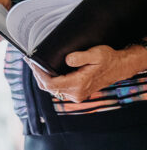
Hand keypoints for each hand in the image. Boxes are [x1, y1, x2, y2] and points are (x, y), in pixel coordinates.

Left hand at [29, 44, 144, 102]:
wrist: (119, 67)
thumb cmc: (108, 59)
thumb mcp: (96, 54)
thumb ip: (81, 57)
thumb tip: (67, 60)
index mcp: (79, 85)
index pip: (50, 83)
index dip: (38, 73)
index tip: (31, 61)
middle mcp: (76, 94)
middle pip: (48, 87)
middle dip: (37, 74)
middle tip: (29, 59)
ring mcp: (76, 95)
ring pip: (51, 89)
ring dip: (42, 77)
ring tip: (35, 63)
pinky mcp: (76, 93)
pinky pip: (57, 89)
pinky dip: (49, 80)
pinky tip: (45, 70)